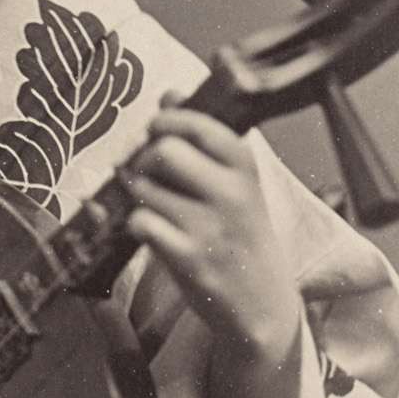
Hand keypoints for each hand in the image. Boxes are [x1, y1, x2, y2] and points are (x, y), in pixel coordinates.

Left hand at [123, 98, 301, 370]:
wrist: (262, 303)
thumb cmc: (243, 235)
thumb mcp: (237, 184)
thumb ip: (203, 140)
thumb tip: (168, 94)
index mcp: (245, 168)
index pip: (200, 124)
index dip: (166, 120)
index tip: (156, 128)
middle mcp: (232, 194)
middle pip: (165, 150)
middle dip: (144, 157)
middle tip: (145, 171)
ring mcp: (210, 227)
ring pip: (146, 187)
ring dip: (138, 193)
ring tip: (152, 204)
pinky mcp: (189, 258)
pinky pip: (141, 222)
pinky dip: (136, 223)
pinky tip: (151, 229)